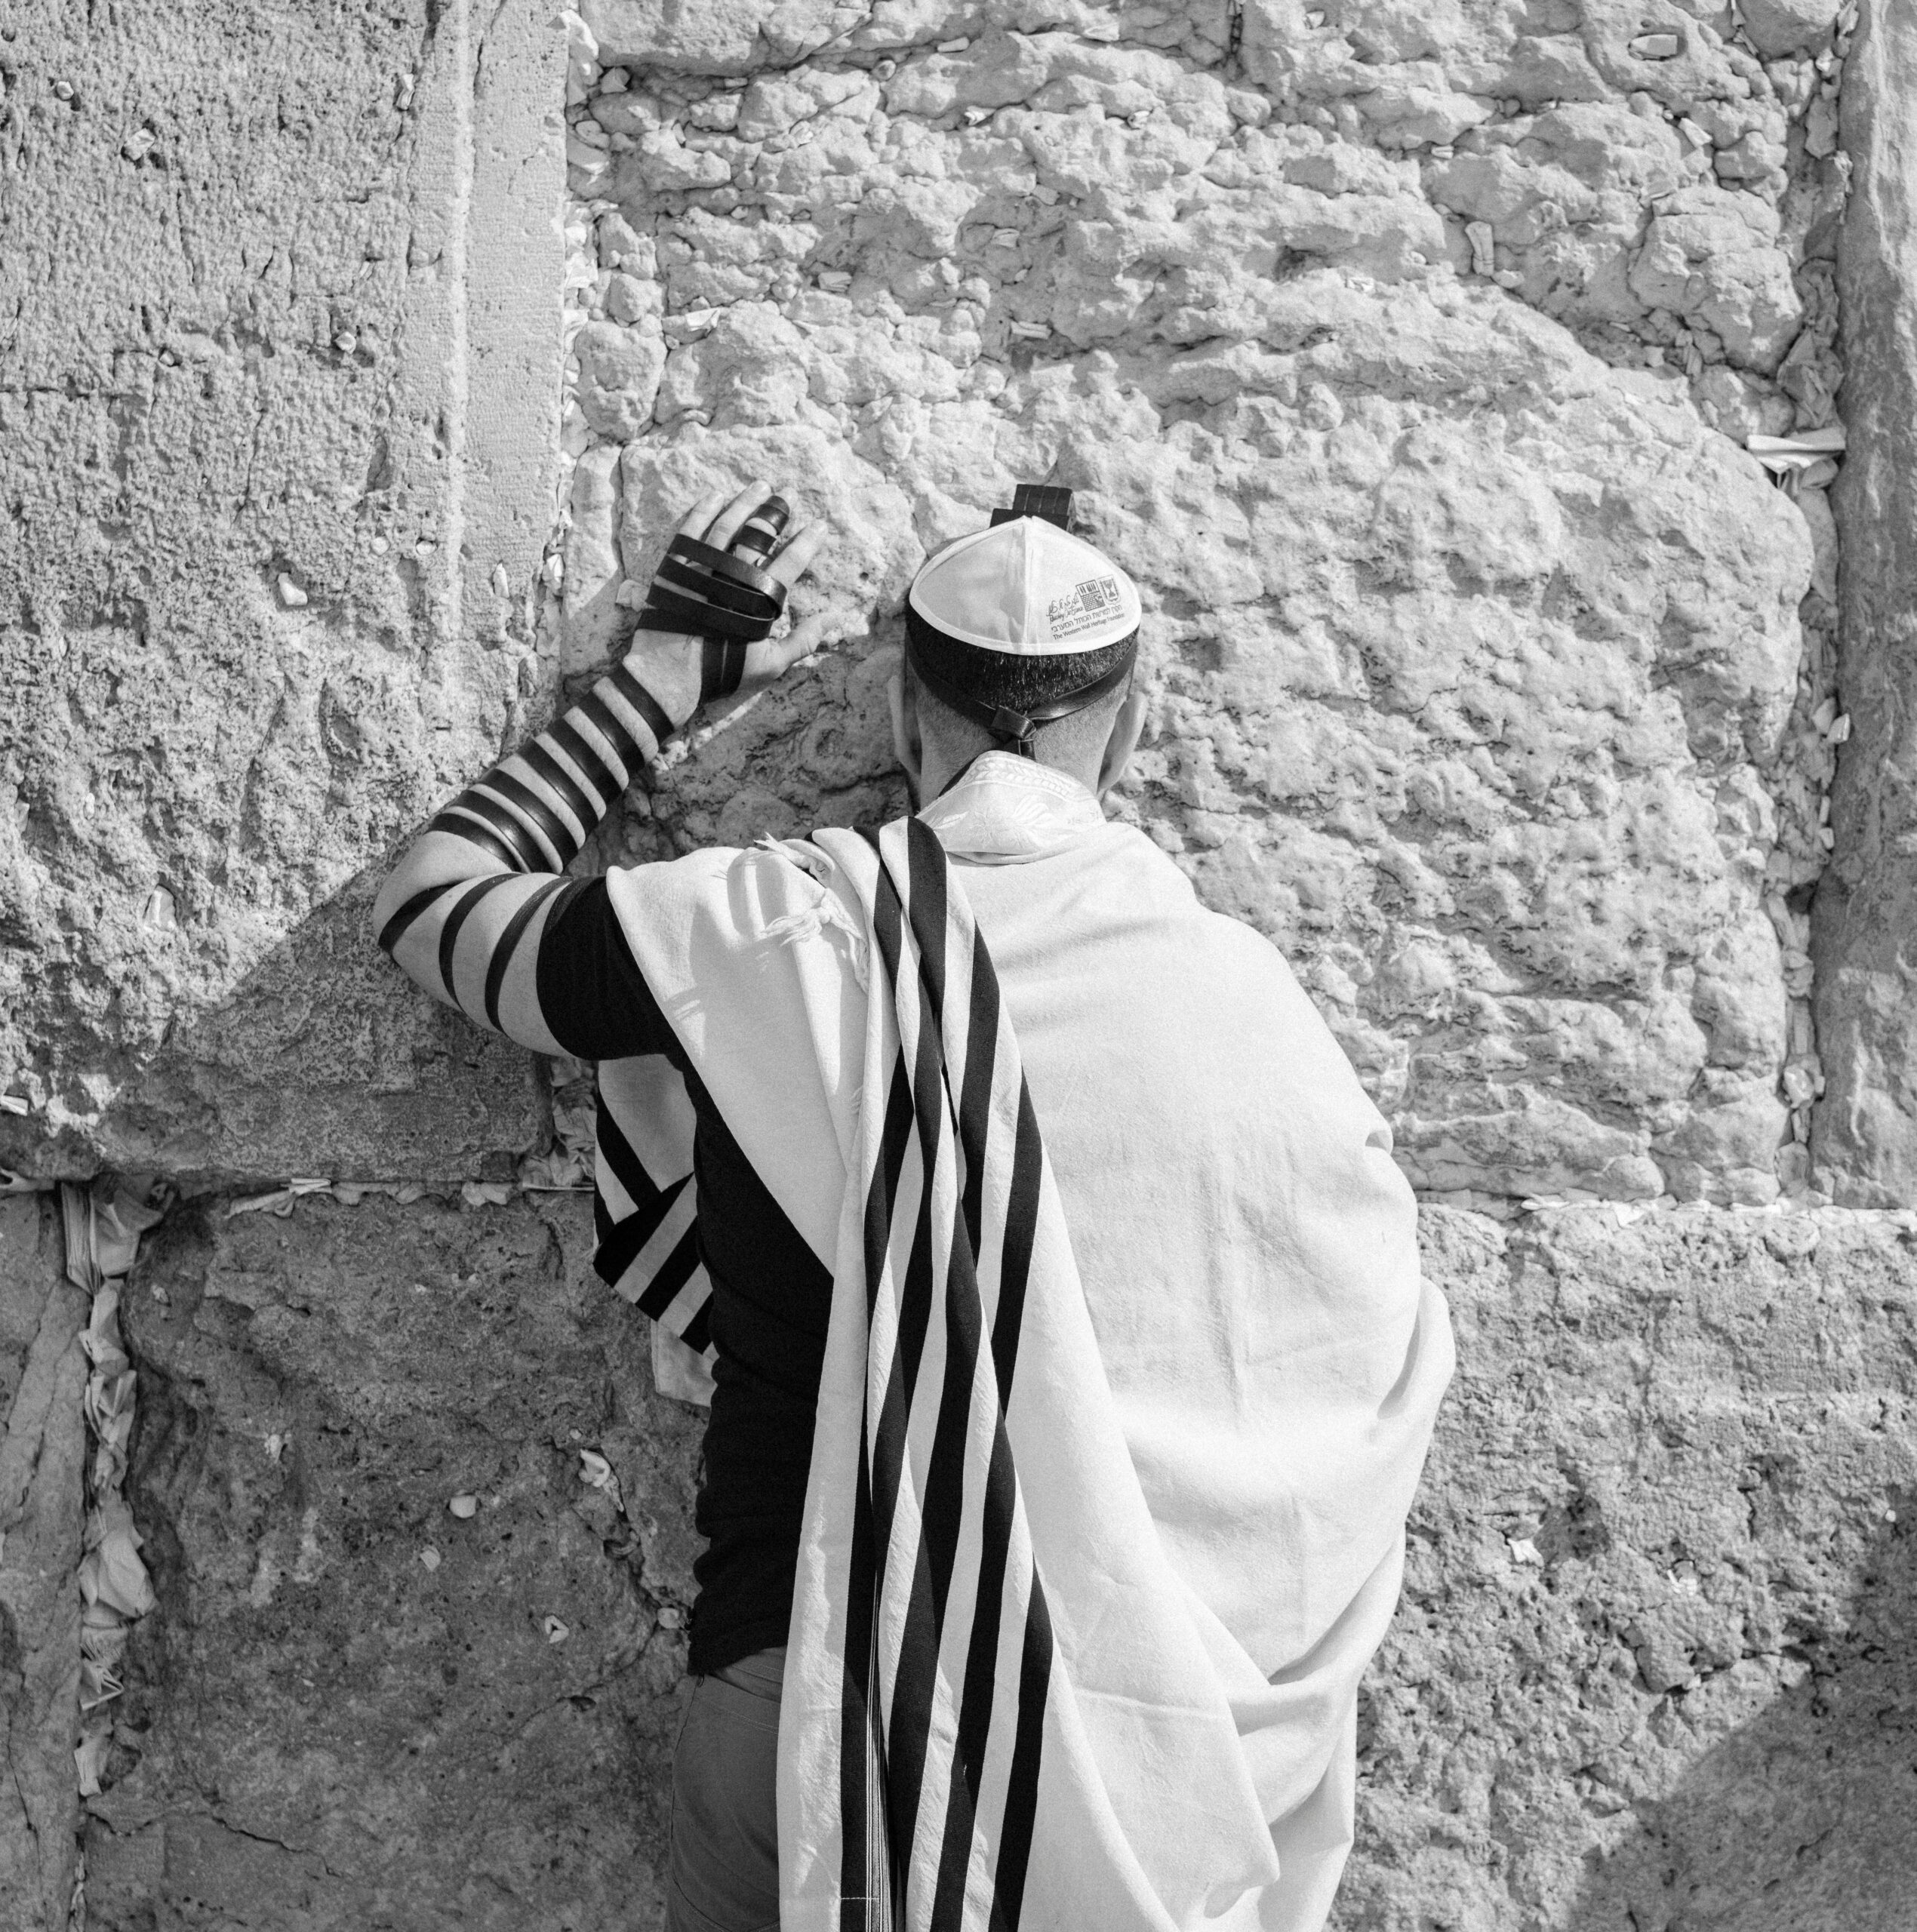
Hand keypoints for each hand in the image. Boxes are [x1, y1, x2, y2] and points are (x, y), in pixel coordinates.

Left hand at [622, 482, 841, 729]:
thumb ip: (803, 640)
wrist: (669, 674)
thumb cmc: (723, 671)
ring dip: (744, 502)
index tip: (820, 525)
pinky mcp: (675, 565)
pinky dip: (703, 510)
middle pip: (758, 534)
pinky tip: (715, 496)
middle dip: (776, 512)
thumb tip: (832, 620)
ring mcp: (702, 568)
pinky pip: (691, 530)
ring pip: (726, 525)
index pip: (791, 562)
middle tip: (788, 494)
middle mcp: (732, 577)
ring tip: (759, 485)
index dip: (808, 542)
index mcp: (759, 600)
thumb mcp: (771, 664)